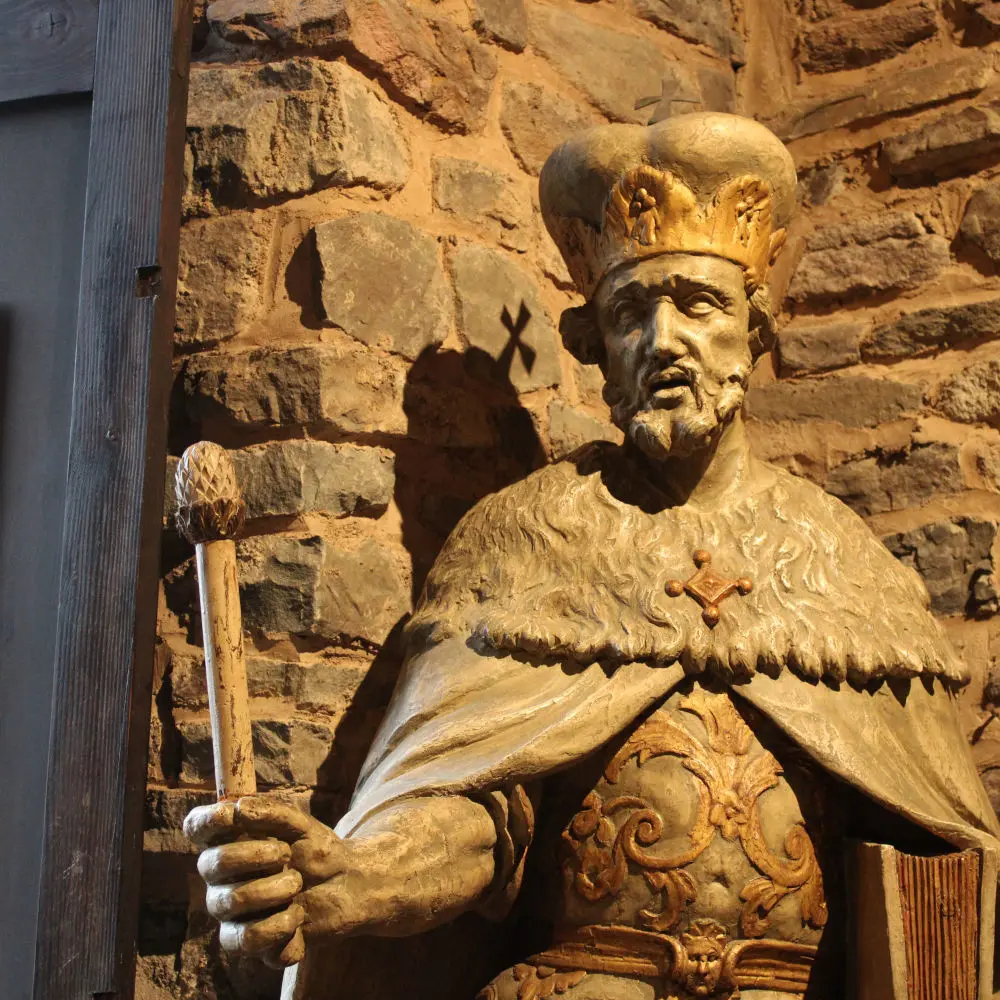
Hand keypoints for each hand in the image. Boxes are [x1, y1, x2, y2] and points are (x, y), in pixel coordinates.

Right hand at [184, 796, 347, 967]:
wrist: (349, 885)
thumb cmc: (316, 849)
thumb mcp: (301, 824)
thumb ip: (272, 812)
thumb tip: (238, 808)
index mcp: (231, 844)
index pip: (197, 828)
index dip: (205, 820)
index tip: (229, 815)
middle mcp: (223, 881)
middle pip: (210, 865)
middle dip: (255, 855)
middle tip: (287, 855)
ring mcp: (234, 915)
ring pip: (231, 904)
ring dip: (274, 891)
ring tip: (297, 886)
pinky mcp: (253, 945)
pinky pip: (251, 940)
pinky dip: (283, 926)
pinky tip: (298, 918)